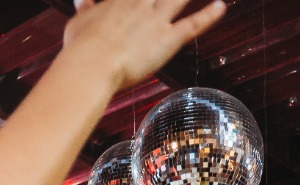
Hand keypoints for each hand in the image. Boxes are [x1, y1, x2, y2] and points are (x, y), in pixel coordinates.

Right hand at [60, 0, 227, 91]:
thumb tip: (83, 2)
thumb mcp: (78, 23)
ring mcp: (156, 20)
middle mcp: (140, 3)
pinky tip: (221, 6)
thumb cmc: (81, 47)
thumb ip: (86, 10)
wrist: (93, 63)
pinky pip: (193, 24)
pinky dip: (210, 15)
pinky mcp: (168, 39)